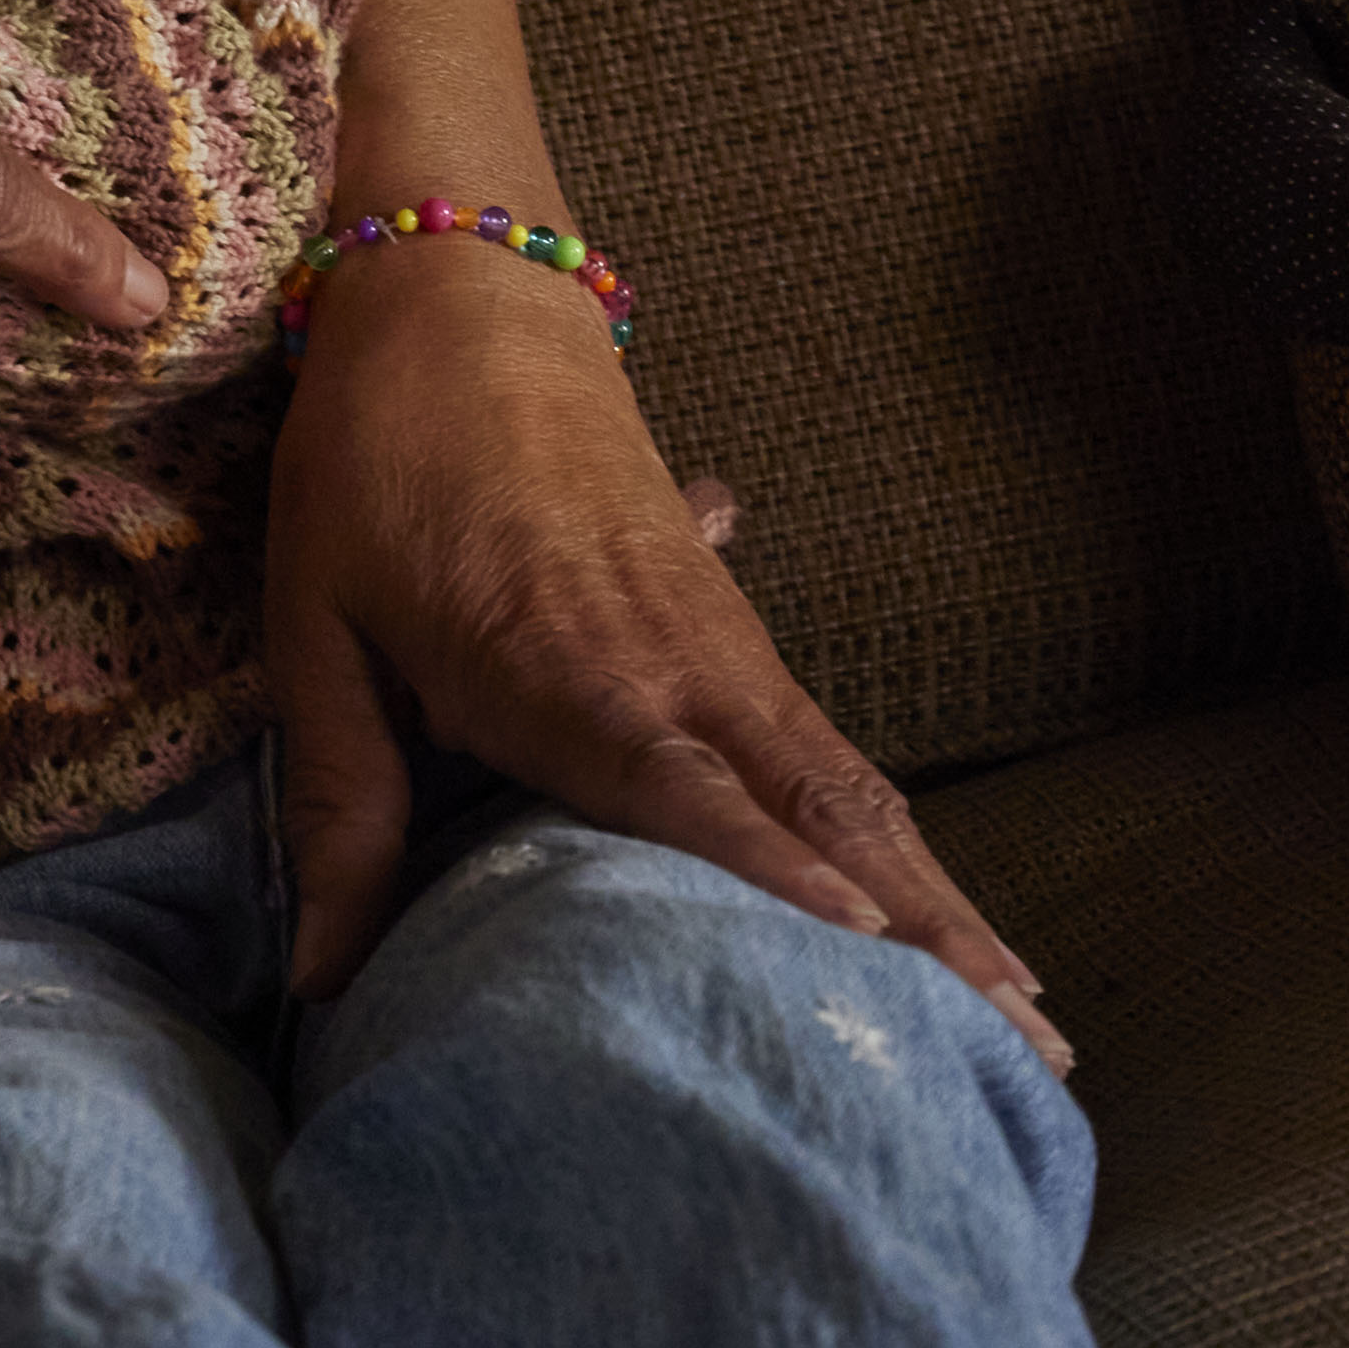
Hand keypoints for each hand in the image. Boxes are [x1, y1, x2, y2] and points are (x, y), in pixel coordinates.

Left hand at [260, 227, 1066, 1067]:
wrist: (468, 296)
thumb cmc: (377, 461)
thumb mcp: (319, 627)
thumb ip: (340, 804)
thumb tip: (318, 978)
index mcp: (564, 665)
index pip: (685, 785)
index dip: (770, 866)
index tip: (859, 944)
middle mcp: (674, 662)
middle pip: (822, 808)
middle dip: (921, 930)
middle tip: (1024, 1051)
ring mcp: (723, 642)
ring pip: (853, 789)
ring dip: (942, 900)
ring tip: (1030, 1020)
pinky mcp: (737, 627)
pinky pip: (833, 753)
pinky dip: (901, 841)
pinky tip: (949, 919)